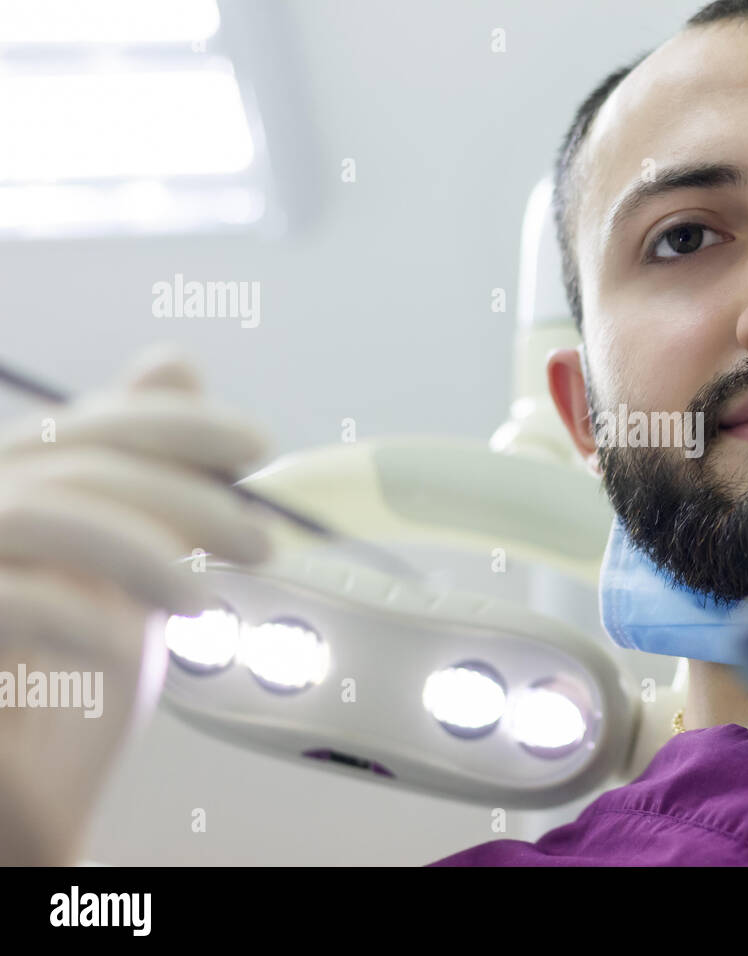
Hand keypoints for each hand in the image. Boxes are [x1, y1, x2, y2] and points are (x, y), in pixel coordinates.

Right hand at [0, 345, 272, 863]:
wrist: (21, 816)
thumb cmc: (67, 700)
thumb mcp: (126, 580)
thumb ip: (144, 484)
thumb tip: (172, 361)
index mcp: (11, 492)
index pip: (86, 425)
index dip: (173, 423)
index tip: (256, 447)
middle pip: (69, 461)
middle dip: (181, 493)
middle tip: (263, 541)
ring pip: (38, 512)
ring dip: (142, 547)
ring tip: (209, 602)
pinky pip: (7, 598)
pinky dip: (78, 614)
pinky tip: (128, 647)